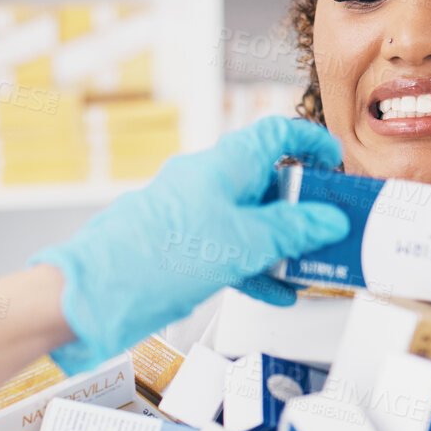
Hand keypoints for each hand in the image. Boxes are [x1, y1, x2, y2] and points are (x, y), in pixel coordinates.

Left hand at [33, 117, 349, 371]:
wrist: (95, 295)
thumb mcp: (244, 242)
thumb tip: (328, 219)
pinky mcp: (182, 250)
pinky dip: (256, 267)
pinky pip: (230, 250)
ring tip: (310, 266)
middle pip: (267, 182)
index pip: (276, 135)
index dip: (311, 142)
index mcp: (223, 164)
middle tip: (332, 227)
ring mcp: (193, 217)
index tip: (336, 162)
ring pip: (250, 221)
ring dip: (282, 244)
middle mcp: (207, 184)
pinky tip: (275, 291)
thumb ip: (292, 230)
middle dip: (302, 206)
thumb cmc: (155, 256)